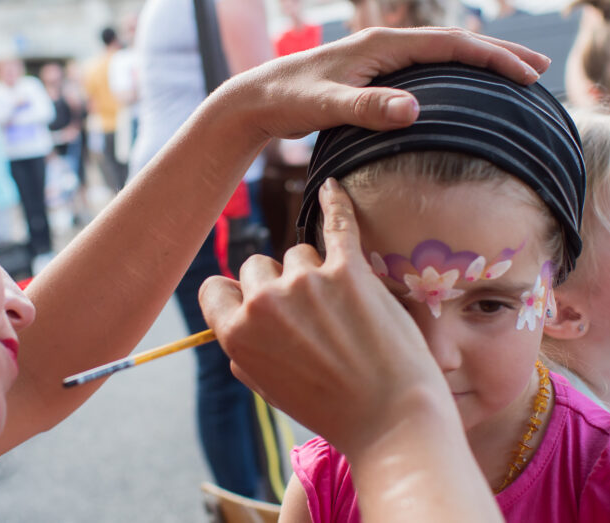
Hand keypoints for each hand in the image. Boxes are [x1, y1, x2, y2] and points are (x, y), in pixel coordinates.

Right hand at [199, 178, 454, 456]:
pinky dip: (336, 202)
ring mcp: (307, 282)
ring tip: (346, 314)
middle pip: (259, 266)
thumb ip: (244, 351)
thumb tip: (233, 319)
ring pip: (299, 253)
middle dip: (281, 286)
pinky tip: (333, 187)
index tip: (257, 306)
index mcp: (236, 334)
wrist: (392, 422)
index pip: (217, 288)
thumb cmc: (332, 410)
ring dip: (317, 273)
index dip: (238, 298)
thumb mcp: (270, 388)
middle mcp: (265, 302)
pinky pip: (337, 222)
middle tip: (315, 321)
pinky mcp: (350, 270)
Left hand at [216, 26, 550, 144]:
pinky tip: (464, 92)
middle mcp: (385, 45)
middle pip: (454, 43)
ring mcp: (380, 58)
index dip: (491, 57)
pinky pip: (426, 69)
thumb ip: (366, 108)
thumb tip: (413, 110)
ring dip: (480, 63)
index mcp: (382, 45)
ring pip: (442, 54)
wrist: (257, 98)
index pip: (450, 45)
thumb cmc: (289, 99)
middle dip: (498, 53)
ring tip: (515, 75)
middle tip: (539, 68)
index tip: (527, 72)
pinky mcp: (374, 74)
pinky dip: (454, 76)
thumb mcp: (326, 106)